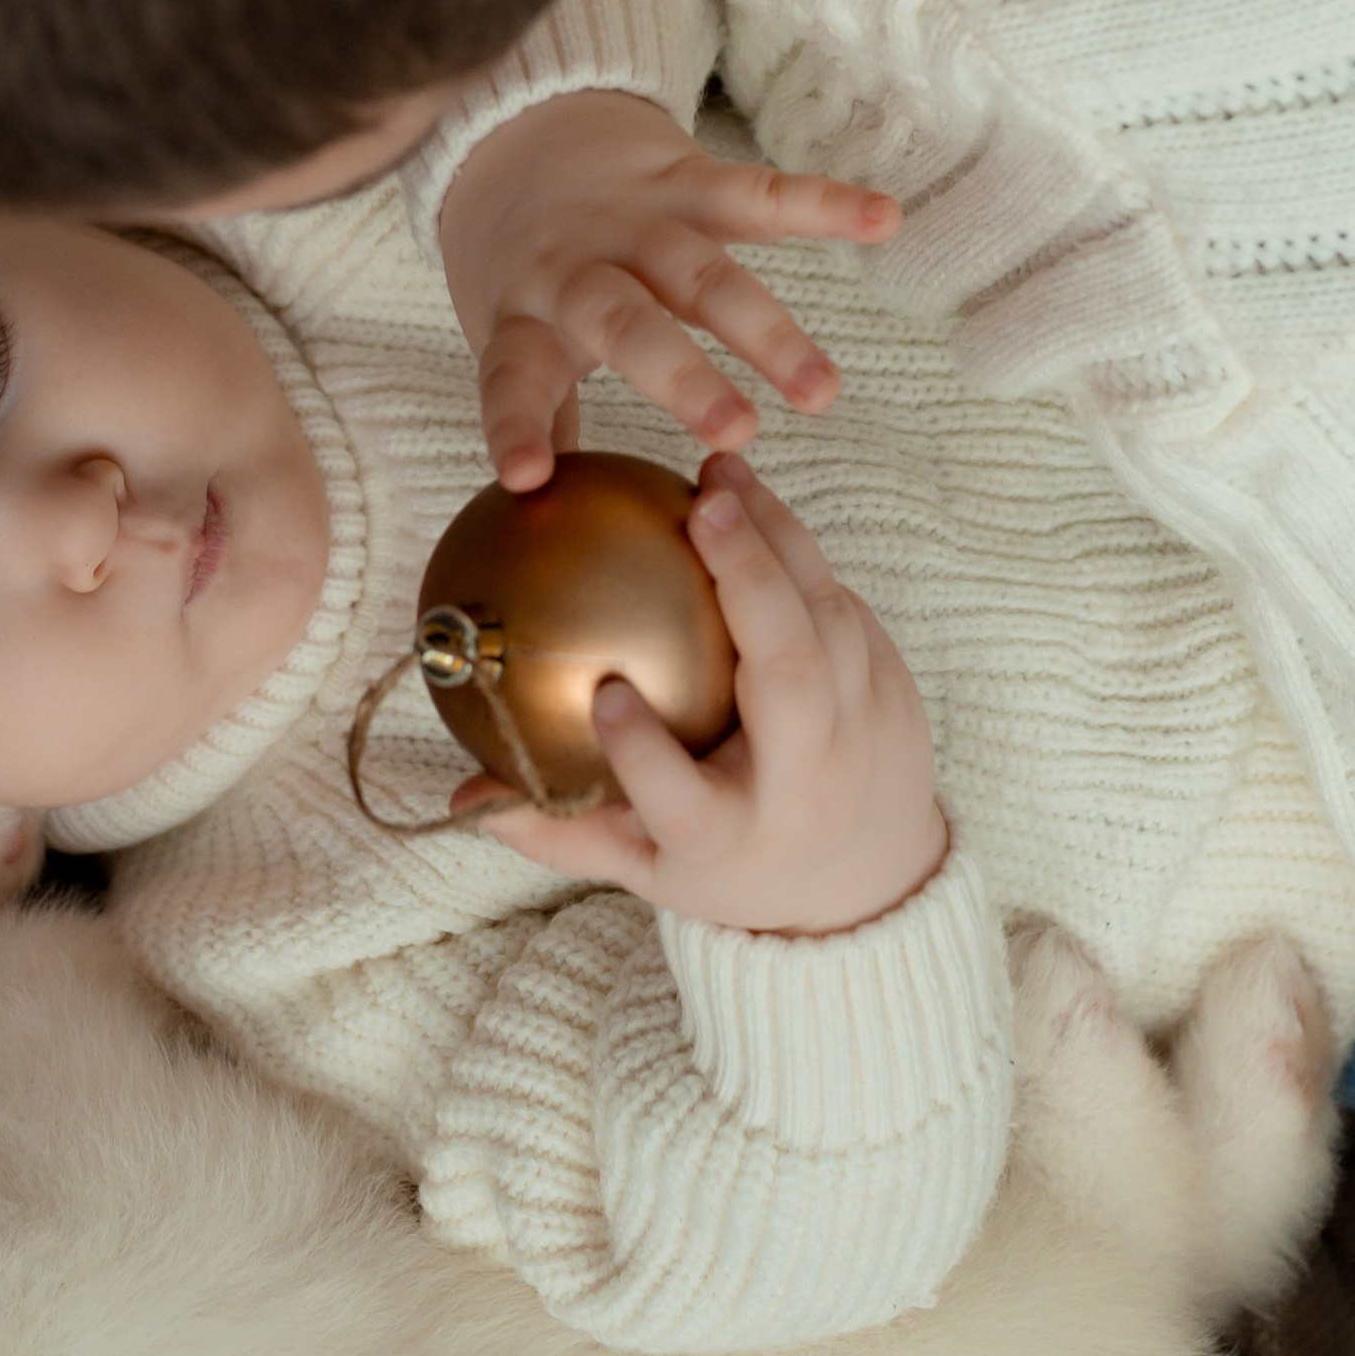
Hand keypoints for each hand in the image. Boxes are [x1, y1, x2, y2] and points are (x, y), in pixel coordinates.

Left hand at [438, 94, 898, 492]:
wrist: (516, 131)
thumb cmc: (524, 269)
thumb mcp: (510, 339)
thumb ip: (541, 420)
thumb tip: (548, 516)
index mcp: (525, 319)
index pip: (513, 381)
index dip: (516, 427)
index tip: (527, 478)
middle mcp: (576, 270)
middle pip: (630, 324)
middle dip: (684, 378)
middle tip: (738, 434)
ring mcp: (635, 222)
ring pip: (705, 274)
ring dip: (766, 330)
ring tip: (821, 391)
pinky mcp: (685, 178)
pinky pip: (758, 192)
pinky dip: (822, 204)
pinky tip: (882, 220)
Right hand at [465, 454, 944, 937]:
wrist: (873, 881)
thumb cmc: (733, 864)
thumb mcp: (647, 867)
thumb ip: (558, 828)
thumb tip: (462, 798)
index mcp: (734, 837)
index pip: (687, 802)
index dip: (645, 753)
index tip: (604, 694)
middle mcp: (810, 782)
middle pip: (794, 680)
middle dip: (754, 586)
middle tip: (702, 509)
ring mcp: (864, 731)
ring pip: (831, 622)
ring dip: (780, 539)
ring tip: (720, 474)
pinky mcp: (892, 687)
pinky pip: (844, 605)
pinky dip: (799, 549)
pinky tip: (748, 497)